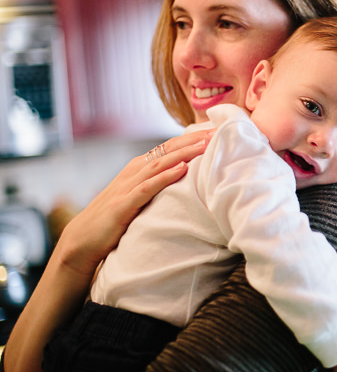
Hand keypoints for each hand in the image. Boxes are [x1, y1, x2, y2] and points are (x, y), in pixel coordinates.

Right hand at [57, 130, 213, 277]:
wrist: (83, 240)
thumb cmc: (115, 218)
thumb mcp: (137, 196)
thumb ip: (156, 184)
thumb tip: (185, 178)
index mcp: (138, 168)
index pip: (168, 148)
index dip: (191, 138)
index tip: (215, 131)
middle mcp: (133, 172)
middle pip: (167, 150)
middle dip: (192, 140)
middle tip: (217, 132)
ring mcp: (127, 186)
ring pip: (159, 164)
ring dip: (184, 153)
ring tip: (205, 145)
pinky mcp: (124, 204)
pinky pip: (148, 187)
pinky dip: (166, 176)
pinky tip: (183, 169)